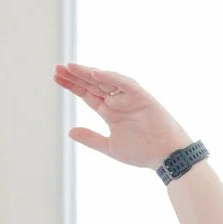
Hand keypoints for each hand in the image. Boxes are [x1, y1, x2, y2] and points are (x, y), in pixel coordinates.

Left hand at [56, 63, 191, 170]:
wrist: (166, 156)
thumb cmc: (142, 152)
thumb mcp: (110, 146)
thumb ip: (91, 138)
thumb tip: (70, 132)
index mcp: (109, 112)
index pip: (87, 94)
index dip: (72, 85)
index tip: (56, 78)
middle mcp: (117, 101)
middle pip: (92, 84)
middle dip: (75, 76)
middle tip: (57, 68)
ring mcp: (129, 97)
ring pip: (105, 80)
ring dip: (88, 73)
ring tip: (70, 67)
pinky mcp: (141, 96)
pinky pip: (125, 83)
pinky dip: (111, 77)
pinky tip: (95, 73)